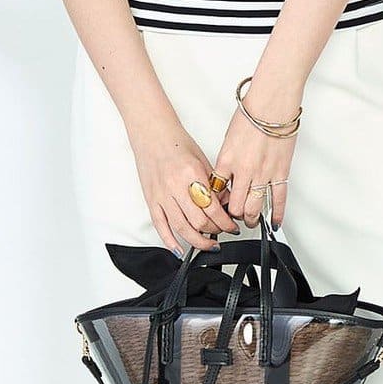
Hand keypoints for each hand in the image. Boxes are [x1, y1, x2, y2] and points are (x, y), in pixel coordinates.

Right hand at [130, 119, 239, 255]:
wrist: (153, 134)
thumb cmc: (177, 143)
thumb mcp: (203, 160)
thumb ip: (215, 184)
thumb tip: (228, 204)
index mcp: (192, 174)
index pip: (213, 208)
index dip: (225, 222)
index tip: (232, 226)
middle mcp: (175, 186)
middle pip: (199, 221)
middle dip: (214, 231)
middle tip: (222, 232)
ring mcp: (161, 195)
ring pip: (181, 228)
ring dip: (198, 241)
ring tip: (208, 244)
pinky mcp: (150, 200)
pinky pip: (160, 226)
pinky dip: (170, 241)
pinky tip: (179, 249)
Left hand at [210, 91, 300, 230]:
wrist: (272, 103)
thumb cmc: (251, 114)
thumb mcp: (229, 138)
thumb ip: (227, 160)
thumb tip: (226, 176)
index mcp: (226, 160)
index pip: (216, 193)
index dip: (216, 204)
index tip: (217, 209)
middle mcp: (243, 170)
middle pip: (235, 206)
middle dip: (233, 216)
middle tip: (233, 218)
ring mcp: (263, 173)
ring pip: (254, 208)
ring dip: (251, 219)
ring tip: (249, 221)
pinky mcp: (281, 172)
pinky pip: (278, 199)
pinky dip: (276, 214)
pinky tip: (273, 222)